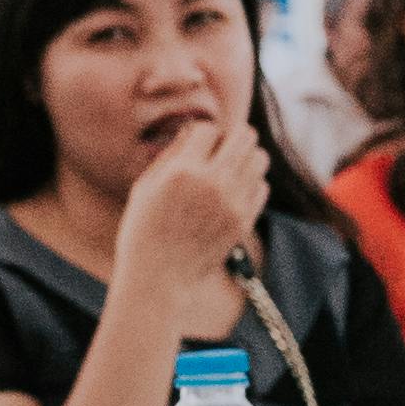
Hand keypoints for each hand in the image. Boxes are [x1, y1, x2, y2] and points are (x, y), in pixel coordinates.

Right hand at [108, 110, 270, 308]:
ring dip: (245, 157)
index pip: (208, 129)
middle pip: (245, 135)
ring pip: (259, 157)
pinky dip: (250, 183)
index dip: (201, 133)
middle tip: (220, 147)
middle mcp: (212, 182)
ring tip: (227, 169)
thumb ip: (170, 156)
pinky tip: (231, 192)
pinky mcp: (245, 218)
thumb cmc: (143, 230)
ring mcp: (233, 201)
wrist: (159, 276)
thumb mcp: (144, 188)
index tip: (194, 144)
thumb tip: (192, 132)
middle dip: (232, 136)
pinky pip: (261, 185)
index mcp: (181, 172)